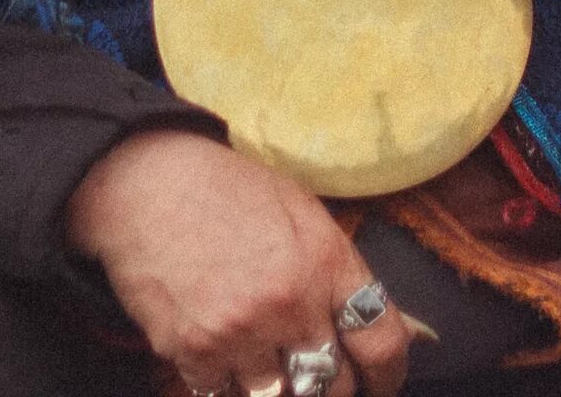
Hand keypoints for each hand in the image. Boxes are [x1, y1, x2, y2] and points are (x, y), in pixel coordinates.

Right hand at [66, 130, 409, 396]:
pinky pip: (225, 395)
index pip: (383, 342)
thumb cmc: (226, 191)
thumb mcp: (303, 213)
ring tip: (265, 359)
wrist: (144, 184)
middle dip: (332, 384)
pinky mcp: (193, 352)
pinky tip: (222, 351)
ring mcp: (240, 332)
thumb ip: (347, 276)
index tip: (382, 384)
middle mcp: (289, 303)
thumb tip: (415, 333)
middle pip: (335, 385)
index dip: (389, 375)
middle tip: (315, 370)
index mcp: (326, 261)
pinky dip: (227, 382)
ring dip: (278, 387)